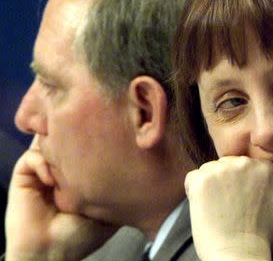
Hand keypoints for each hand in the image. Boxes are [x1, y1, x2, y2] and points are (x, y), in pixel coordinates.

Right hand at [5, 138, 117, 260]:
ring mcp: (44, 168)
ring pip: (51, 141)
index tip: (108, 135)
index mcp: (83, 172)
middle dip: (79, 135)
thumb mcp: (110, 206)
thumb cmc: (83, 234)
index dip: (98, 137)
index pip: (89, 144)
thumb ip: (119, 182)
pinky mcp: (25, 173)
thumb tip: (136, 161)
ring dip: (60, 147)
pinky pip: (33, 156)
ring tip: (71, 159)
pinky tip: (52, 181)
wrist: (52, 252)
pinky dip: (43, 163)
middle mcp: (64, 166)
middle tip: (89, 138)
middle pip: (70, 137)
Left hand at [185, 156, 272, 260]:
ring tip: (222, 210)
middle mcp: (244, 163)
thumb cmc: (266, 239)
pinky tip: (208, 209)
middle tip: (233, 210)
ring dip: (211, 189)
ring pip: (210, 172)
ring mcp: (221, 170)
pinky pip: (193, 179)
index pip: (244, 167)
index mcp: (265, 167)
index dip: (241, 186)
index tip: (244, 205)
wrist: (238, 256)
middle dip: (226, 186)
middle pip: (226, 167)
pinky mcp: (201, 179)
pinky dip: (195, 193)